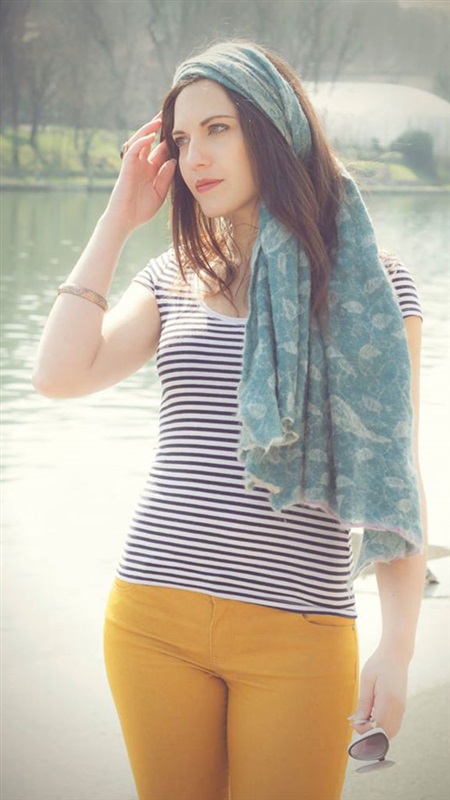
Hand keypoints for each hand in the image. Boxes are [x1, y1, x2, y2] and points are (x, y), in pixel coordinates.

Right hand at [104, 113, 176, 233]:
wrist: (126, 220)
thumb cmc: (141, 210)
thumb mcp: (160, 192)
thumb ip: (166, 176)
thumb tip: (174, 160)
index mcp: (150, 169)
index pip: (161, 150)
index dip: (170, 140)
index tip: (182, 130)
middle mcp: (141, 164)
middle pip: (149, 140)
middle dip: (157, 128)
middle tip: (168, 114)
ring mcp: (133, 164)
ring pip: (139, 141)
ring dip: (148, 130)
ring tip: (158, 120)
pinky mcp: (126, 168)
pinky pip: (133, 151)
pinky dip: (140, 142)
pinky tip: (150, 137)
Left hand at [351, 645, 408, 738]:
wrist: (396, 655)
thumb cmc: (379, 664)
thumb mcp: (367, 681)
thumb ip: (364, 703)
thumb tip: (358, 722)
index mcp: (389, 700)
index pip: (378, 727)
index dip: (365, 730)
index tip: (353, 723)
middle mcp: (398, 707)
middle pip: (386, 733)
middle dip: (371, 734)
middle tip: (357, 723)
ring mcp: (402, 708)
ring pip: (391, 731)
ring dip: (377, 731)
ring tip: (364, 719)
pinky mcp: (402, 707)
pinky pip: (394, 724)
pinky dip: (383, 726)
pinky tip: (372, 716)